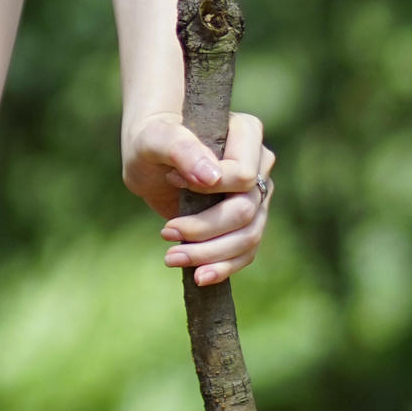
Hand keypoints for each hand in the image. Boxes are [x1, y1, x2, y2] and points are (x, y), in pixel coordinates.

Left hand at [122, 107, 274, 287]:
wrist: (151, 157)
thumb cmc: (153, 139)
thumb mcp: (155, 138)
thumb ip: (181, 149)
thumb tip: (211, 177)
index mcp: (246, 134)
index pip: (243, 175)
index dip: (209, 189)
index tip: (171, 182)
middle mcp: (260, 165)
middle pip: (246, 211)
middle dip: (206, 230)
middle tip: (165, 234)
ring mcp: (257, 195)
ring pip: (249, 236)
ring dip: (211, 254)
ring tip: (172, 258)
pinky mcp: (248, 221)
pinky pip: (247, 251)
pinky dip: (223, 267)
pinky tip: (198, 276)